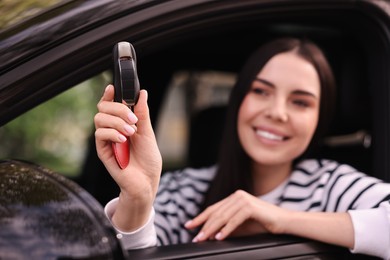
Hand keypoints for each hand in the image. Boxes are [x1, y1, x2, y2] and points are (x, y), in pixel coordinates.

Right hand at [94, 85, 161, 229]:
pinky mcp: (103, 151)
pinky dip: (112, 133)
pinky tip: (123, 139)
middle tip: (133, 120)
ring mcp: (107, 140)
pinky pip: (100, 134)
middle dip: (118, 109)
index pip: (111, 104)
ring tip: (131, 132)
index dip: (110, 94)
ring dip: (116, 122)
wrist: (146, 181)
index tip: (113, 88)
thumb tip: (142, 93)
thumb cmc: (148, 159)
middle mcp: (113, 129)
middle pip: (103, 108)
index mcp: (123, 123)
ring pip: (99, 119)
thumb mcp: (147, 132)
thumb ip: (142, 113)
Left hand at [185, 190, 288, 241]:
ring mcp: (244, 199)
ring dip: (212, 229)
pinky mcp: (250, 207)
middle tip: (195, 237)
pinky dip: (226, 229)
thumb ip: (227, 227)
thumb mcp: (241, 226)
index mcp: (235, 197)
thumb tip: (210, 235)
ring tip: (203, 238)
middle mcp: (238, 195)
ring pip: (223, 216)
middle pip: (216, 212)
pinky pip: (234, 220)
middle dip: (203, 225)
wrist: (284, 222)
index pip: (213, 208)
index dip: (200, 218)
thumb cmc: (264, 224)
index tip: (188, 226)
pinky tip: (219, 237)